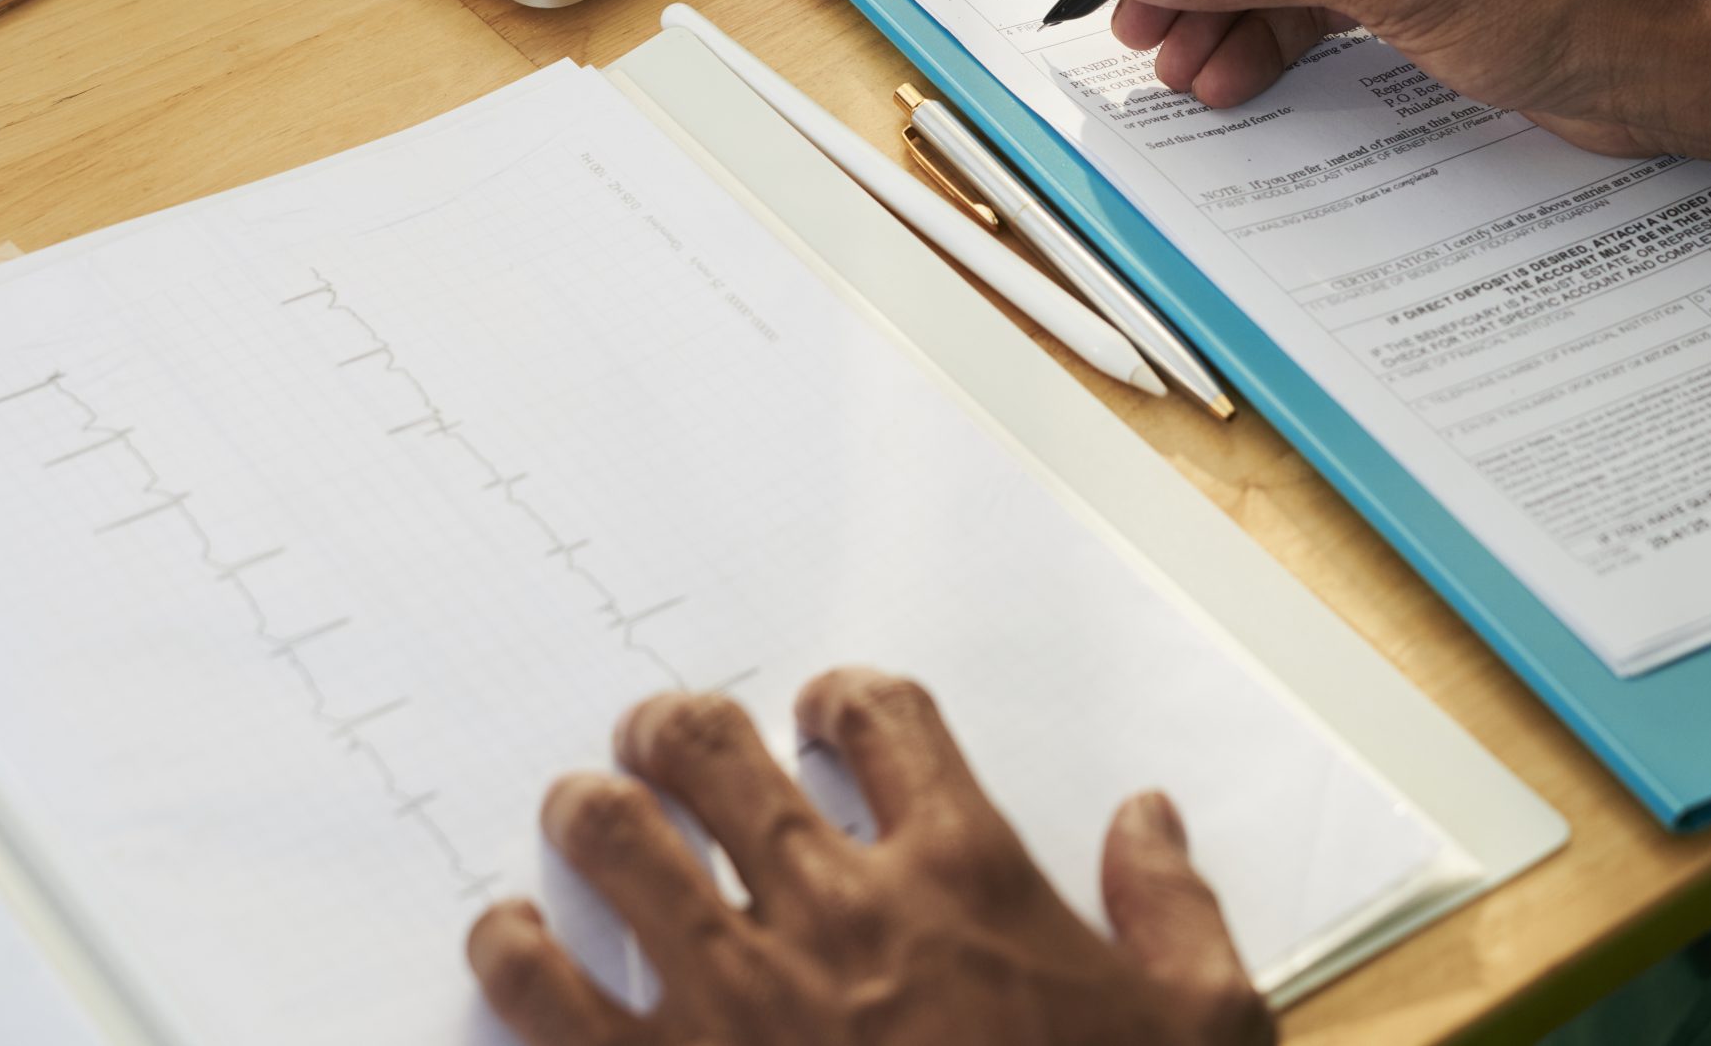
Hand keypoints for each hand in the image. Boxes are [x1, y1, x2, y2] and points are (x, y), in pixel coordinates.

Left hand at [467, 669, 1269, 1045]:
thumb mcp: (1200, 1031)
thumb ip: (1176, 910)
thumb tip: (1148, 820)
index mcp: (963, 877)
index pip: (883, 720)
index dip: (843, 697)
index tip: (819, 711)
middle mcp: (838, 910)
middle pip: (716, 752)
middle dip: (673, 731)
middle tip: (658, 739)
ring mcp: (735, 997)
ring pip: (616, 839)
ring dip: (590, 811)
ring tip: (583, 811)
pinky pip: (543, 988)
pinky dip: (511, 950)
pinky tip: (509, 941)